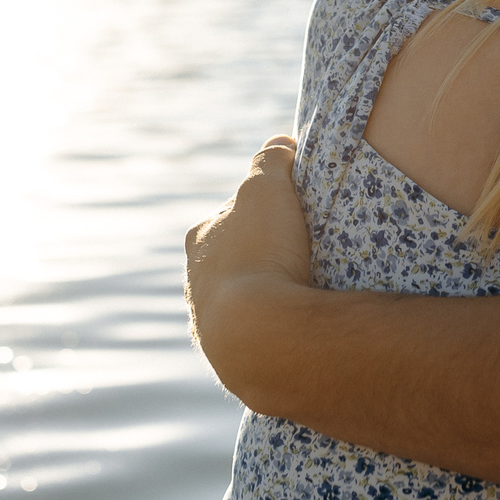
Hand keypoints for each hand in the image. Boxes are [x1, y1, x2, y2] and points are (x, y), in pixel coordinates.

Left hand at [184, 135, 314, 403]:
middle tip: (302, 254)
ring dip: (268, 293)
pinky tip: (296, 325)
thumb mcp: (266, 189)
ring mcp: (210, 322)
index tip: (294, 214)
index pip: (233, 212)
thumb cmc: (260, 253)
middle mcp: (196, 280)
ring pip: (243, 297)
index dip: (266, 209)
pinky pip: (258, 333)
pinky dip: (274, 325)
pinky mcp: (231, 357)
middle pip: (233, 257)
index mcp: (199, 238)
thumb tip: (279, 142)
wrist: (257, 335)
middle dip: (262, 253)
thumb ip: (270, 160)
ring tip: (303, 293)